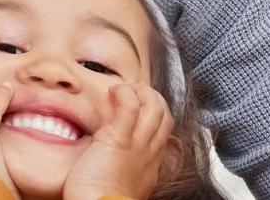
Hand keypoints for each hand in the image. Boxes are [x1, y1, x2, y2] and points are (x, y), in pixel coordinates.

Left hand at [64, 83, 170, 199]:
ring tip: (124, 88)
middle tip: (133, 92)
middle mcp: (150, 152)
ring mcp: (138, 145)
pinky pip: (131, 106)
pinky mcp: (120, 139)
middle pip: (165, 115)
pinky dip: (125, 93)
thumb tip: (103, 151)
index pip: (162, 132)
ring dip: (142, 92)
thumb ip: (120, 164)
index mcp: (150, 164)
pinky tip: (114, 92)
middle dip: (153, 98)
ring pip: (155, 107)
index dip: (153, 116)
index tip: (138, 109)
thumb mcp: (120, 181)